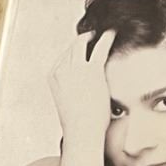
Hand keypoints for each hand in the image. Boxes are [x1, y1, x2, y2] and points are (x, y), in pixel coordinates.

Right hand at [49, 29, 115, 144]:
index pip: (64, 55)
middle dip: (83, 40)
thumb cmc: (78, 123)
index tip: (84, 45)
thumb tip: (82, 84)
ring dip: (93, 37)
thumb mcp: (67, 100)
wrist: (82, 133)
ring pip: (83, 44)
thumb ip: (71, 86)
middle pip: (72, 47)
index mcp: (53, 75)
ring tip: (104, 32)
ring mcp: (76, 68)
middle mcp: (62, 68)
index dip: (75, 49)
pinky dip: (107, 38)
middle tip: (94, 35)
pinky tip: (112, 33)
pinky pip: (100, 48)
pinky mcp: (92, 70)